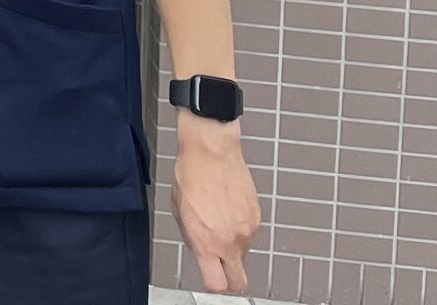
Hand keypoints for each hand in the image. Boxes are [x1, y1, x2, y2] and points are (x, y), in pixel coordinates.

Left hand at [172, 115, 260, 293]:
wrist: (211, 151)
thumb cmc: (191, 175)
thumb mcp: (179, 212)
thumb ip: (193, 239)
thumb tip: (202, 252)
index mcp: (206, 242)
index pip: (216, 284)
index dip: (213, 284)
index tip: (210, 277)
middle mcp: (230, 241)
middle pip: (239, 281)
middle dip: (230, 279)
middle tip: (220, 264)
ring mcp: (246, 231)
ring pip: (242, 254)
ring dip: (232, 246)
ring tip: (218, 220)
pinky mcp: (256, 218)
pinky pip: (248, 234)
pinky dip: (239, 228)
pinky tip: (227, 209)